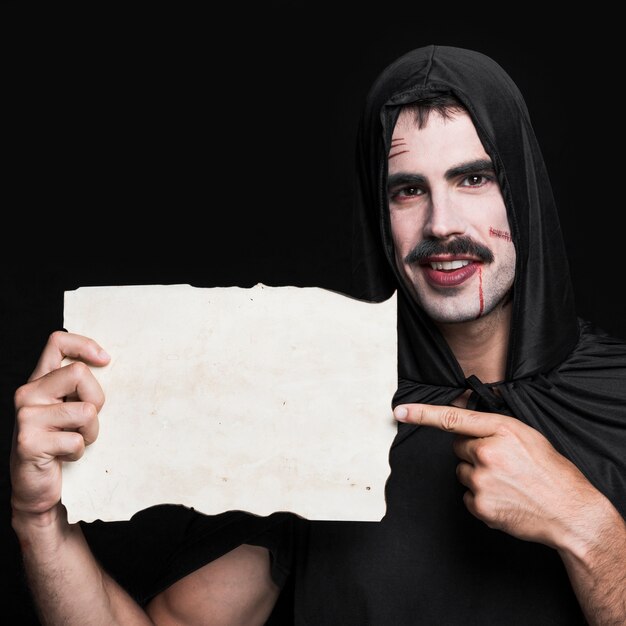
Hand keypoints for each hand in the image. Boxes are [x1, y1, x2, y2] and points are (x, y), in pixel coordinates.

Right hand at [10, 331, 109, 521]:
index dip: (85, 345)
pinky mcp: (29, 442)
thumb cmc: (61, 445)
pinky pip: (77, 440)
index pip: (57, 341)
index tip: (105, 360)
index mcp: (39, 381)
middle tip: (85, 422)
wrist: (37, 489)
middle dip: (97, 399)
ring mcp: (26, 417)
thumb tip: (107, 363)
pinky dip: (79, 451)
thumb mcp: (71, 409)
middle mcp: (28, 394)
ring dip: (91, 432)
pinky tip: (64, 457)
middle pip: (80, 373)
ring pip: (86, 410)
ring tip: (74, 441)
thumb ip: (80, 387)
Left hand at [394, 403, 608, 550]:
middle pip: (458, 447)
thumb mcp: (526, 435)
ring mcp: (482, 481)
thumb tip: (462, 420)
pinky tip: (504, 499)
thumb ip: (492, 426)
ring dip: (477, 476)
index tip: (400, 411)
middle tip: (502, 464)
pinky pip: (467, 496)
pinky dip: (481, 498)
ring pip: (461, 472)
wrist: (571, 512)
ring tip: (507, 483)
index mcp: (501, 430)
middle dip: (473, 452)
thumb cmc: (551, 472)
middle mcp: (488, 453)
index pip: (453, 418)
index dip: (422, 413)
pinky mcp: (480, 506)